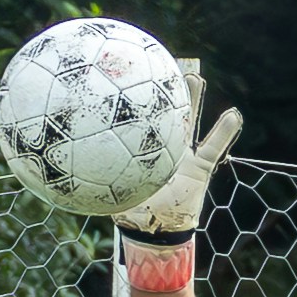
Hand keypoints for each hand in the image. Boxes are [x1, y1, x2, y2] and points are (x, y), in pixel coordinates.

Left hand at [114, 84, 239, 293]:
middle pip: (161, 113)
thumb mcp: (110, 198)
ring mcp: (182, 155)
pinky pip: (214, 147)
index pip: (133, 121)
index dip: (130, 100)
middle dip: (160, 90)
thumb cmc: (132, 214)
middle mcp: (160, 148)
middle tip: (158, 65)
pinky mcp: (201, 167)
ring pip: (187, 122)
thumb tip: (63, 176)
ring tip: (193, 78)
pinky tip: (233, 115)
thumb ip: (93, 185)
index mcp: (140, 151)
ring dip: (191, 100)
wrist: (157, 231)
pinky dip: (225, 132)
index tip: (124, 75)